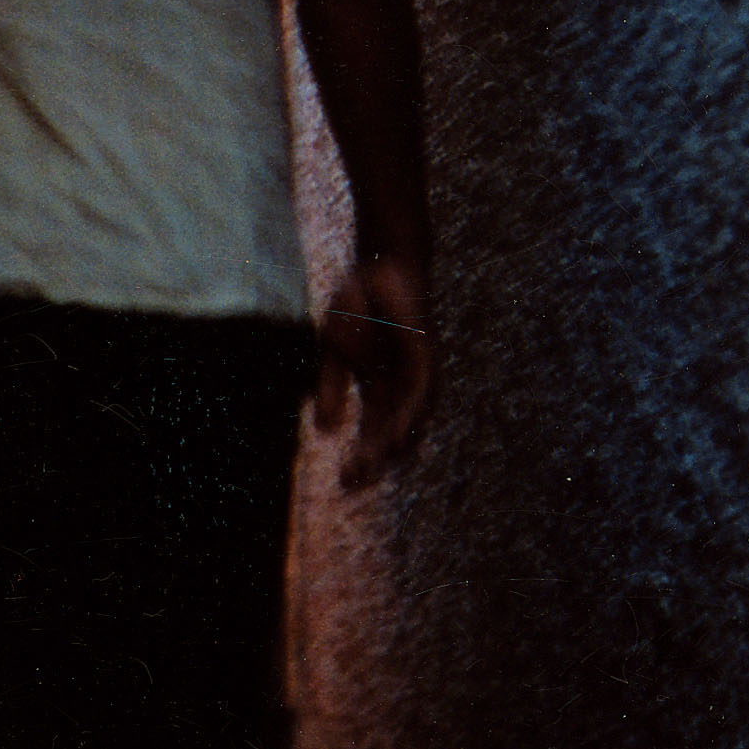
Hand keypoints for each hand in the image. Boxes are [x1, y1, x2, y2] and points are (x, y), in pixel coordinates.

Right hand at [315, 255, 436, 489]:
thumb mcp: (334, 350)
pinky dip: (409, 419)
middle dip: (373, 460)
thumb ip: (331, 388)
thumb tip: (324, 429)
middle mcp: (401, 386)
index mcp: (379, 386)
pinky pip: (420, 395)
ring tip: (372, 468)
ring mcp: (415, 373)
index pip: (372, 431)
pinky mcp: (425, 357)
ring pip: (408, 421)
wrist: (377, 265)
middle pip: (390, 434)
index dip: (361, 458)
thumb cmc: (357, 304)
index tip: (345, 484)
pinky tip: (396, 438)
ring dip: (391, 446)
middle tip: (354, 483)